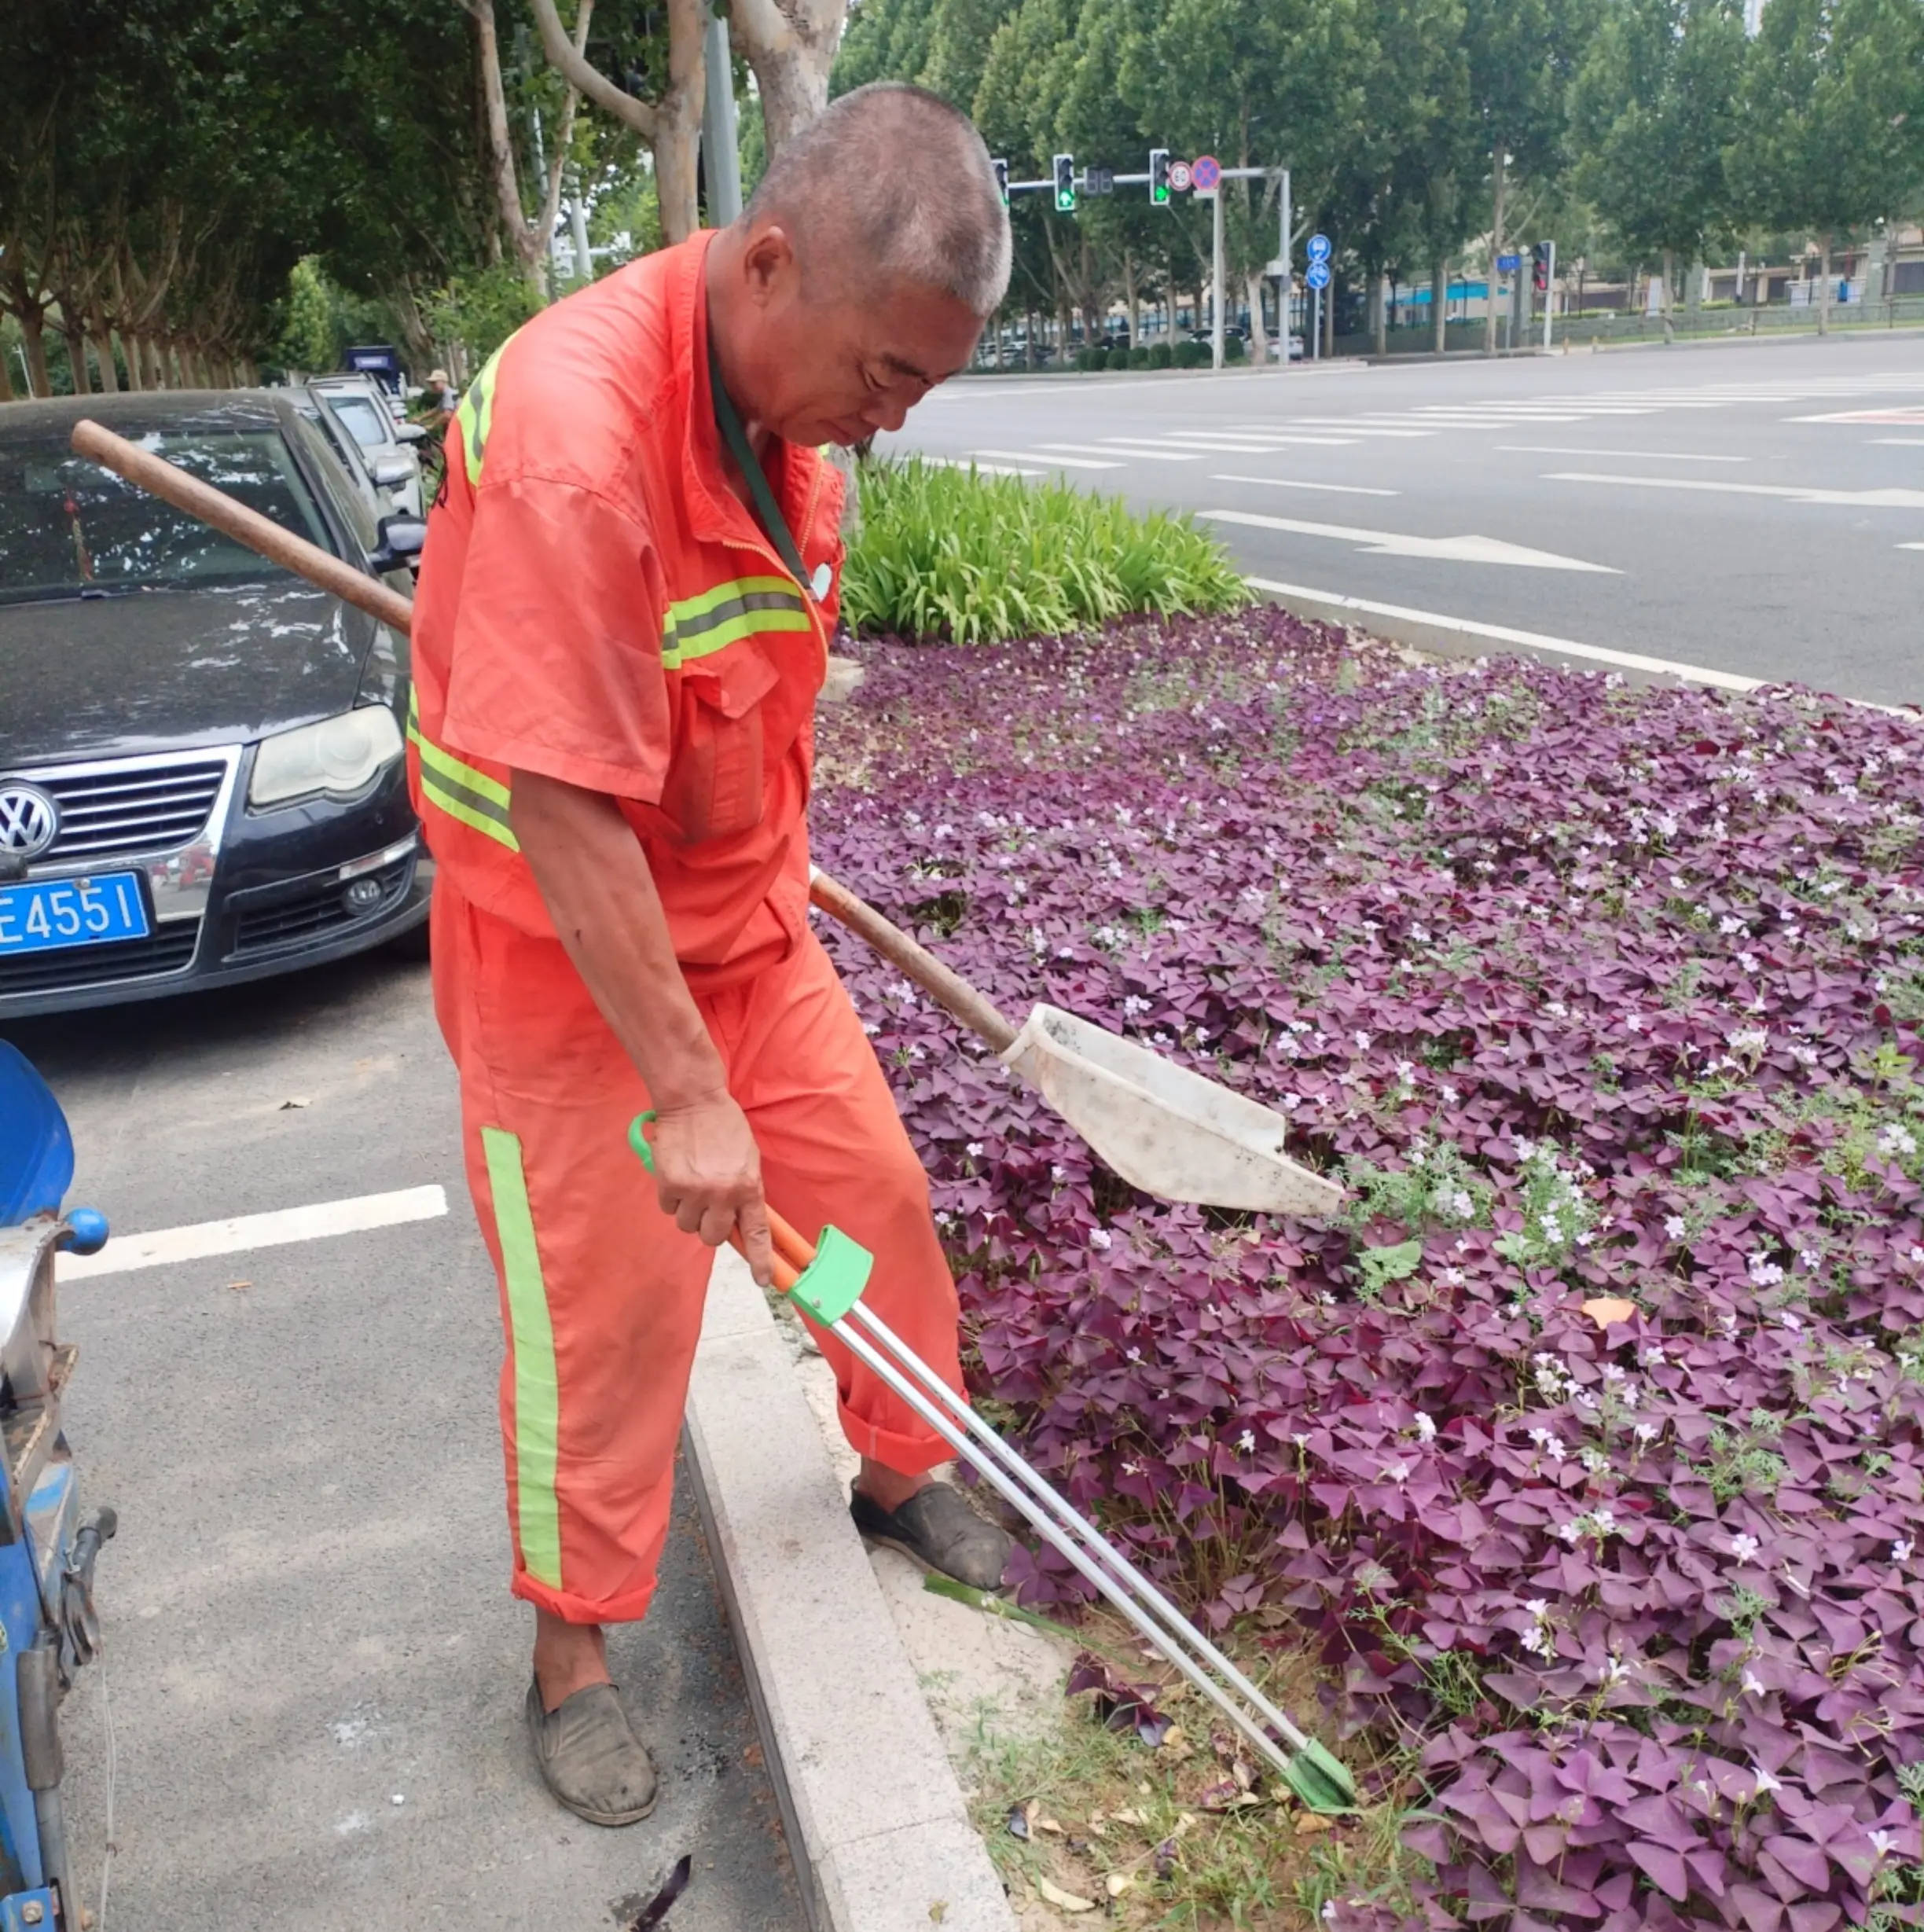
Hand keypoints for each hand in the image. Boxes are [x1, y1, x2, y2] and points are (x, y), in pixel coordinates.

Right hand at [648, 1093, 773, 1286]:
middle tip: (707, 1206)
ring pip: (687, 1224)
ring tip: (691, 1181)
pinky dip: (670, 1196)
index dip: (760, 1260)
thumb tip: (737, 1222)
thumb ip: (744, 1192)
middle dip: (709, 1226)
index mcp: (748, 1187)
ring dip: (688, 1210)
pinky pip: (667, 1207)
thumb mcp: (747, 1159)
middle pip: (712, 1238)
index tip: (764, 1280)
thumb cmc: (724, 1128)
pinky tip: (677, 1174)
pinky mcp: (669, 1185)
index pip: (757, 1232)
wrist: (693, 1101)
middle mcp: (722, 1194)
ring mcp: (695, 1191)